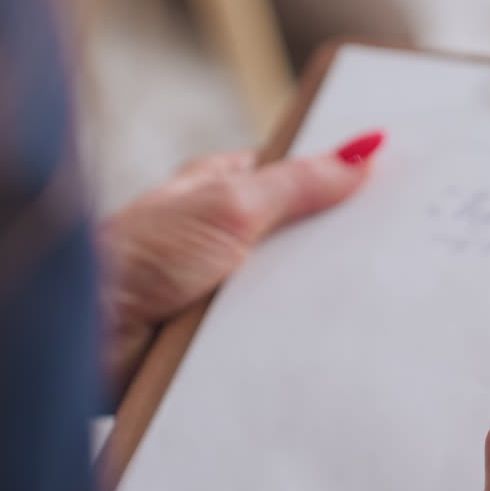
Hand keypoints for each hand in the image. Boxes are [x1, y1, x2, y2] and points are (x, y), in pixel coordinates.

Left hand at [99, 130, 383, 394]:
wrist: (88, 340)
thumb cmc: (139, 256)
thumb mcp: (230, 206)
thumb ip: (298, 183)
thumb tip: (362, 150)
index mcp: (223, 189)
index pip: (298, 175)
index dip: (343, 177)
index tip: (396, 180)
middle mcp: (226, 236)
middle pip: (304, 234)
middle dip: (340, 243)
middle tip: (401, 243)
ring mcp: (228, 289)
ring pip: (297, 287)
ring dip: (321, 294)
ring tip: (378, 292)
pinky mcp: (228, 338)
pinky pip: (281, 331)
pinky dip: (303, 333)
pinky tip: (337, 336)